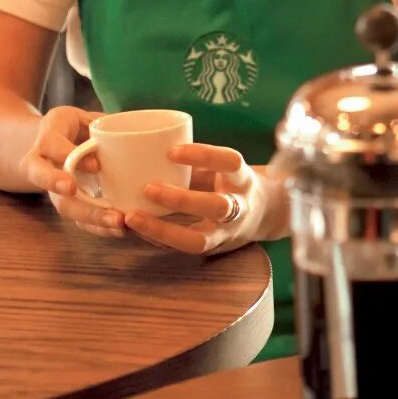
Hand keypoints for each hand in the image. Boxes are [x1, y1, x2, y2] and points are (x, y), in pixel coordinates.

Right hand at [26, 106, 123, 237]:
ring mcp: (53, 189)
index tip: (96, 165)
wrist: (53, 145)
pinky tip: (122, 230)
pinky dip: (99, 227)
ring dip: (90, 216)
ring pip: (63, 206)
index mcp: (47, 138)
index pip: (52, 146)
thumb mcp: (81, 117)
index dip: (69, 154)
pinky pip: (79, 219)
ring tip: (117, 222)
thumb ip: (101, 123)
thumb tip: (134, 131)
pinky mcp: (68, 204)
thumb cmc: (73, 127)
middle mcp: (42, 166)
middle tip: (79, 192)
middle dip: (63, 188)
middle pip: (45, 180)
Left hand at [123, 144, 282, 254]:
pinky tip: (137, 229)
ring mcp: (227, 233)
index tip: (171, 151)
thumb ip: (199, 163)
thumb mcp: (226, 169)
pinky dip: (157, 239)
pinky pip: (181, 249)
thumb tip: (151, 149)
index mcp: (244, 180)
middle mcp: (240, 209)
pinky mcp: (212, 249)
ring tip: (131, 217)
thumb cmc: (234, 184)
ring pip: (198, 240)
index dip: (203, 155)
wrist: (266, 215)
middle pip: (217, 207)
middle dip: (181, 200)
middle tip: (148, 188)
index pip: (231, 163)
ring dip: (162, 230)